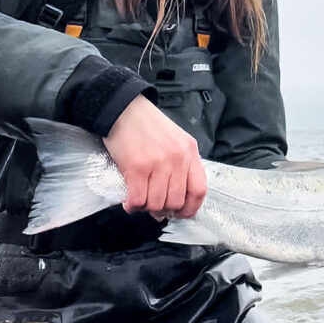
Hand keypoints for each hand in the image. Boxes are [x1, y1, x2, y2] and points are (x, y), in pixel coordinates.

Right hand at [103, 95, 206, 219]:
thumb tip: (170, 203)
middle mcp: (178, 159)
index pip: (199, 190)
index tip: (181, 213)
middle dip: (164, 209)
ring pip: (157, 203)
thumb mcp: (174, 141)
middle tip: (154, 206)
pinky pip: (138, 199)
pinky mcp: (137, 167)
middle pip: (177, 200)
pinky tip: (129, 201)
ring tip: (140, 201)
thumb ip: (177, 169)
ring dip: (147, 208)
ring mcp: (158, 163)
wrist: (124, 109)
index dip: (191, 208)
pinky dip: (133, 206)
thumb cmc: (147, 126)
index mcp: (190, 152)